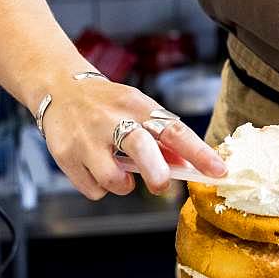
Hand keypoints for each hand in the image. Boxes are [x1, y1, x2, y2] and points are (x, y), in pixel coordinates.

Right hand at [41, 77, 225, 199]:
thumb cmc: (108, 103)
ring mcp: (87, 138)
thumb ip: (161, 137)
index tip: (219, 171)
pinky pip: (93, 189)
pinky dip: (100, 187)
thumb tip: (188, 166)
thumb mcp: (137, 108)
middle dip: (156, 172)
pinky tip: (96, 169)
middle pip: (140, 147)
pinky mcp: (66, 155)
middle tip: (162, 184)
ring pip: (113, 178)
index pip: (175, 129)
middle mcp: (113, 119)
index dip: (199, 153)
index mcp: (138, 105)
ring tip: (119, 173)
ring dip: (123, 185)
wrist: (59, 88)